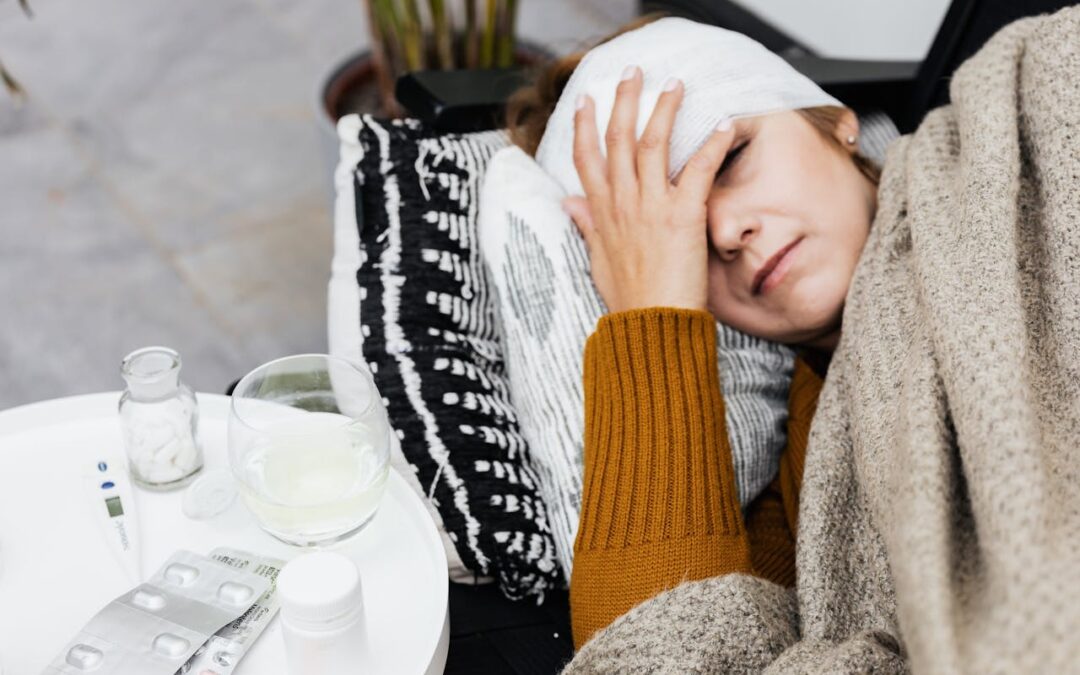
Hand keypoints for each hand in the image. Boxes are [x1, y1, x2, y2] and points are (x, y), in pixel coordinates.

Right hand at [562, 66, 735, 313]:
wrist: (651, 326)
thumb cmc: (628, 300)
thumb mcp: (598, 260)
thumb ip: (587, 225)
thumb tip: (567, 202)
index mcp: (601, 213)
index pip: (586, 158)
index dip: (585, 125)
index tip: (587, 99)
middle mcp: (622, 202)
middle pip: (617, 138)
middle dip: (624, 100)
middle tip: (633, 72)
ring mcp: (651, 206)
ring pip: (653, 143)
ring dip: (665, 109)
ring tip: (675, 85)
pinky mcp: (683, 215)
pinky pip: (700, 169)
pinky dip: (714, 144)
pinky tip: (726, 123)